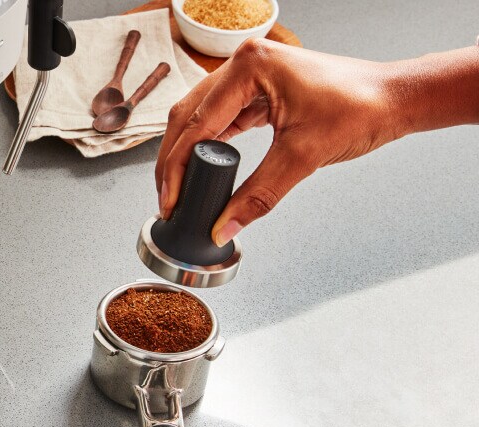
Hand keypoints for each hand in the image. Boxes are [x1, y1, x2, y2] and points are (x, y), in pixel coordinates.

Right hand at [155, 39, 478, 246]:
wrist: (395, 99)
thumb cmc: (362, 108)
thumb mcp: (303, 157)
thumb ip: (258, 195)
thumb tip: (224, 227)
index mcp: (249, 66)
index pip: (196, 124)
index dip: (177, 168)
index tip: (171, 200)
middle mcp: (243, 64)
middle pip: (187, 116)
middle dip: (173, 161)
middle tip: (168, 200)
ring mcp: (249, 75)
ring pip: (198, 117)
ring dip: (186, 153)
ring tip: (179, 189)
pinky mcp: (257, 89)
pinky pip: (220, 118)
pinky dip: (208, 145)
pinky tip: (203, 168)